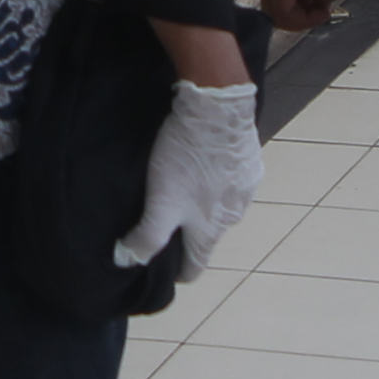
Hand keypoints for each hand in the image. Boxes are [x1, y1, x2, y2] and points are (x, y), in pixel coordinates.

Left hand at [116, 81, 261, 279]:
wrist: (218, 107)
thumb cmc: (187, 157)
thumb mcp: (160, 200)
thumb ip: (147, 236)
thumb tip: (126, 261)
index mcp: (211, 230)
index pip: (196, 267)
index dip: (177, 271)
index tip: (162, 269)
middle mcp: (234, 216)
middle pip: (207, 236)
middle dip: (187, 234)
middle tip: (162, 218)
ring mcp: (246, 189)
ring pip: (219, 209)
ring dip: (202, 205)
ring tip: (179, 187)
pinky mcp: (251, 165)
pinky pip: (230, 183)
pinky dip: (215, 181)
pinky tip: (201, 164)